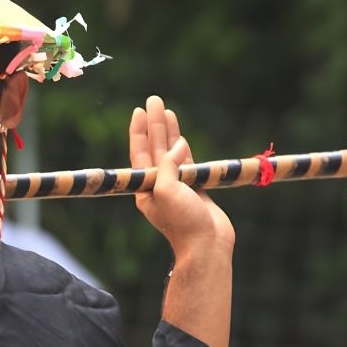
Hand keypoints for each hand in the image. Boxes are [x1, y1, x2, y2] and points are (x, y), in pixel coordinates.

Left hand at [130, 96, 233, 259]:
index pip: (140, 153)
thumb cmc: (183, 222)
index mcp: (146, 188)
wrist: (207, 245)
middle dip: (154, 125)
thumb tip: (179, 145)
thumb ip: (169, 165)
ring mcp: (177, 187)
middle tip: (153, 100)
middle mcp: (158, 186)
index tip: (138, 111)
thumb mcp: (167, 191)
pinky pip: (187, 164)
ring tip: (166, 111)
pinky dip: (184, 149)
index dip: (139, 132)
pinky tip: (181, 137)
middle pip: (154, 148)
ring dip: (169, 133)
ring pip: (171, 153)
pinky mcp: (194, 189)